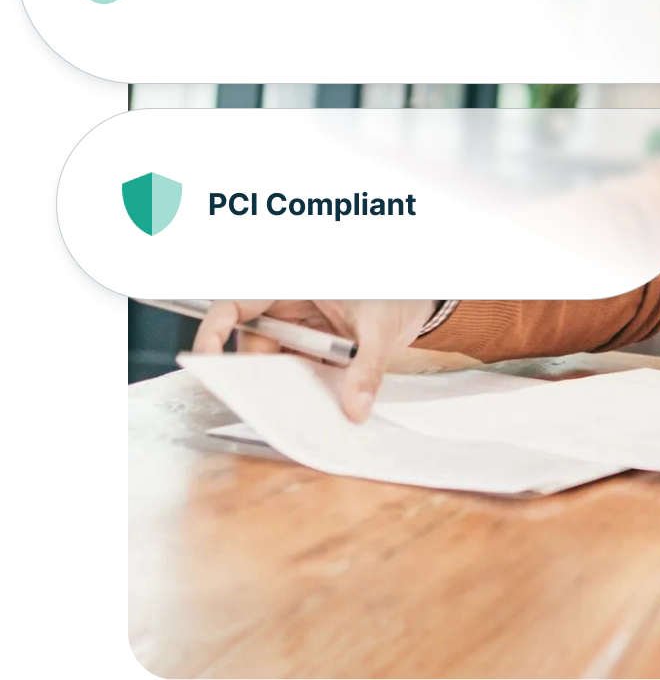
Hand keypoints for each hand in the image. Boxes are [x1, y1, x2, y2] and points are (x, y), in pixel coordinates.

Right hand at [190, 300, 438, 421]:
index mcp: (292, 285)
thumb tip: (354, 407)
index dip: (214, 329)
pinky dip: (305, 389)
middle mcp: (288, 307)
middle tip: (270, 400)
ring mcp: (299, 330)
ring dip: (288, 385)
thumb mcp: (380, 329)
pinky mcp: (311, 350)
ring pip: (275, 363)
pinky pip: (297, 372)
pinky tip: (319, 402)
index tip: (206, 358)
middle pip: (253, 343)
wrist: (421, 302)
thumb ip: (367, 368)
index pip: (236, 304)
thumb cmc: (398, 294)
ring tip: (304, 405)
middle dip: (261, 372)